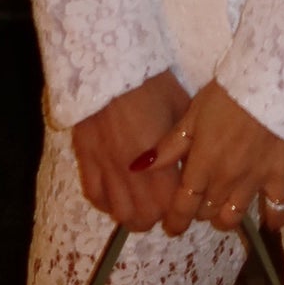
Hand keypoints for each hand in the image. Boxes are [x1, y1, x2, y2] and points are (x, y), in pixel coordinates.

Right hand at [70, 69, 192, 230]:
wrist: (109, 66)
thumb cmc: (151, 84)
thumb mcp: (180, 110)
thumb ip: (186, 143)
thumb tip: (197, 162)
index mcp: (158, 162)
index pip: (171, 205)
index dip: (181, 210)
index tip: (186, 203)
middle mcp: (131, 173)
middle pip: (145, 218)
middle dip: (158, 217)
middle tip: (164, 205)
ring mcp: (106, 169)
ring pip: (119, 214)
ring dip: (133, 216)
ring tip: (141, 206)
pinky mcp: (86, 160)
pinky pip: (95, 196)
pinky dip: (107, 203)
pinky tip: (117, 196)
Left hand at [149, 79, 283, 238]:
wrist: (273, 86)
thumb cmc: (228, 95)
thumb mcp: (193, 114)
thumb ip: (169, 146)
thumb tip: (139, 167)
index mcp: (202, 165)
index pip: (184, 204)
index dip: (177, 220)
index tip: (173, 227)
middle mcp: (226, 181)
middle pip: (208, 211)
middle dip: (199, 212)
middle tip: (199, 205)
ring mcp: (254, 182)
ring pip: (236, 215)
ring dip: (225, 218)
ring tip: (224, 212)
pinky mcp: (282, 177)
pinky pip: (279, 208)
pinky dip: (275, 218)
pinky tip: (271, 223)